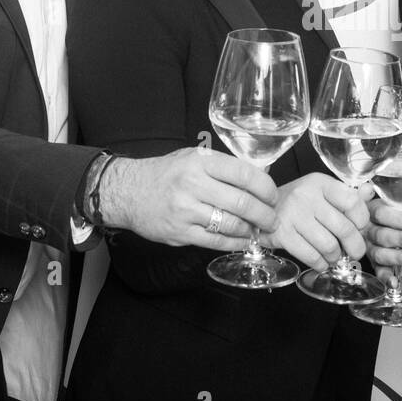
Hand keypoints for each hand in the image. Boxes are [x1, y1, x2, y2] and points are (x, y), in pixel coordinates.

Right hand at [100, 148, 277, 250]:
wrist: (128, 192)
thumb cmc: (166, 173)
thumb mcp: (193, 157)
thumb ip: (223, 166)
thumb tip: (259, 178)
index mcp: (201, 162)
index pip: (244, 173)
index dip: (266, 187)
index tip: (273, 195)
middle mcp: (194, 185)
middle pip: (242, 202)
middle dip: (264, 214)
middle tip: (272, 218)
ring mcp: (186, 210)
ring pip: (231, 224)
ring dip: (251, 230)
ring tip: (258, 230)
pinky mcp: (180, 233)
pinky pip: (216, 241)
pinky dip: (234, 242)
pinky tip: (242, 240)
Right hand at [261, 173, 370, 270]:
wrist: (260, 208)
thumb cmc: (298, 202)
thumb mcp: (321, 192)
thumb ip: (347, 194)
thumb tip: (369, 191)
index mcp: (320, 183)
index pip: (352, 201)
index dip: (362, 220)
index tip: (361, 228)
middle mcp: (306, 196)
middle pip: (344, 228)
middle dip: (355, 246)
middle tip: (355, 252)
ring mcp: (293, 215)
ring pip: (329, 246)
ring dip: (336, 257)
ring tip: (335, 257)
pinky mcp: (282, 235)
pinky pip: (311, 256)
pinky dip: (321, 264)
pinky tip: (322, 262)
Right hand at [365, 199, 401, 281]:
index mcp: (374, 209)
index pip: (382, 213)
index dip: (401, 220)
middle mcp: (367, 228)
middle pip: (380, 235)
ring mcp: (369, 247)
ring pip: (379, 254)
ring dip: (399, 257)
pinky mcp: (374, 263)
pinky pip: (378, 272)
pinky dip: (387, 278)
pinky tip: (394, 281)